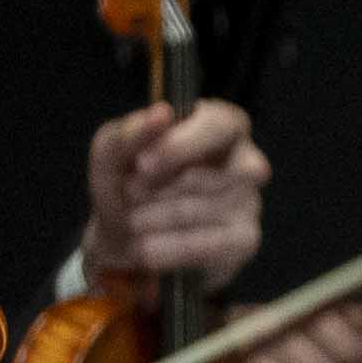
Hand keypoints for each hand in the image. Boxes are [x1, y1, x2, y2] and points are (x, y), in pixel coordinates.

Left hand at [82, 92, 274, 296]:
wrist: (121, 238)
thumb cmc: (127, 183)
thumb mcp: (112, 154)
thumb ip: (131, 132)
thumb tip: (162, 114)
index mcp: (217, 126)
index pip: (221, 125)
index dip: (183, 145)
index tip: (142, 164)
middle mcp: (243, 159)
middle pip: (222, 170)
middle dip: (166, 187)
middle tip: (129, 194)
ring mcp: (248, 201)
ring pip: (212, 208)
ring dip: (162, 217)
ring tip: (132, 222)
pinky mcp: (244, 239)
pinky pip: (214, 244)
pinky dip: (172, 248)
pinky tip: (146, 248)